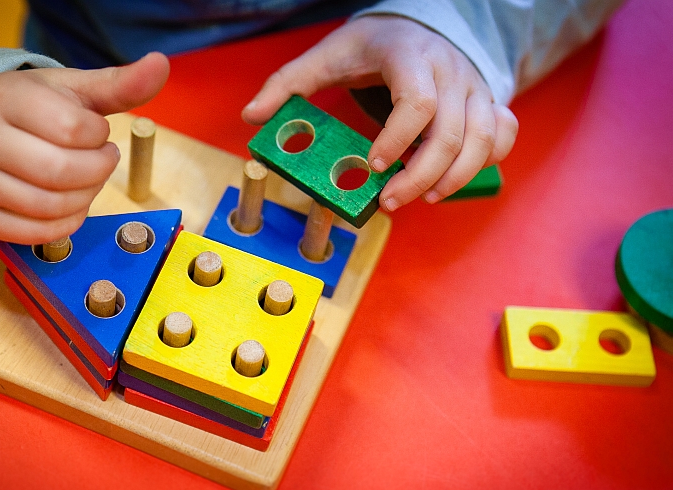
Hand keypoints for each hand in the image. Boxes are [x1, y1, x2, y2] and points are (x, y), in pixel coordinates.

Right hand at [0, 52, 169, 243]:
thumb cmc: (35, 108)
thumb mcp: (75, 89)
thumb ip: (119, 83)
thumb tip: (160, 64)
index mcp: (5, 98)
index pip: (72, 128)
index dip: (99, 135)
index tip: (98, 131)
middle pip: (61, 171)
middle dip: (98, 170)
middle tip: (102, 160)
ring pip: (50, 206)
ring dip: (86, 198)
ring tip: (87, 179)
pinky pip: (34, 233)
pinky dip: (66, 223)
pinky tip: (70, 204)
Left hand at [242, 16, 517, 209]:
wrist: (423, 23)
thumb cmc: (375, 45)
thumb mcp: (328, 55)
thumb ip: (289, 84)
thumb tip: (252, 117)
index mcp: (409, 57)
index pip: (418, 101)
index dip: (399, 137)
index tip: (374, 164)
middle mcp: (449, 72)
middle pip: (452, 132)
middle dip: (421, 174)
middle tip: (389, 201)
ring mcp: (475, 88)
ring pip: (483, 139)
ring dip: (455, 177)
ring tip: (424, 199)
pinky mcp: (490, 103)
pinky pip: (503, 135)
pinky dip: (486, 162)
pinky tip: (455, 180)